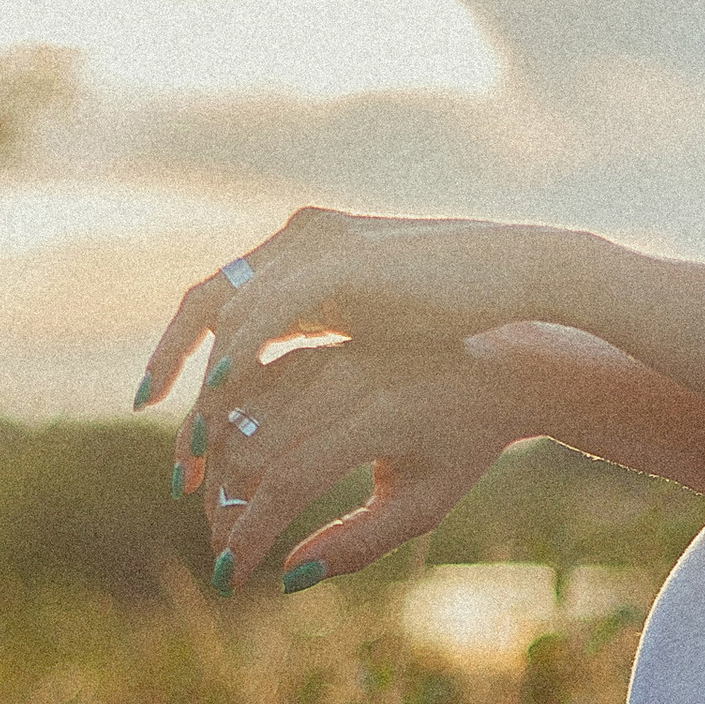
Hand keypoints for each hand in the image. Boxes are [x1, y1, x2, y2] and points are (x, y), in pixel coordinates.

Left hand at [137, 209, 567, 421]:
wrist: (527, 293)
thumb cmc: (465, 333)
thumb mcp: (378, 352)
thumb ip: (329, 363)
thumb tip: (288, 421)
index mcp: (307, 262)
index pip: (223, 306)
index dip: (186, 363)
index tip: (181, 438)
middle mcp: (300, 243)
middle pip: (206, 304)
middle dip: (177, 377)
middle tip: (177, 461)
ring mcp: (317, 244)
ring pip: (228, 313)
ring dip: (207, 387)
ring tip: (195, 451)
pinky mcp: (341, 259)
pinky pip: (267, 310)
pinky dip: (239, 353)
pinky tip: (225, 397)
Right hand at [176, 332, 545, 593]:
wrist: (496, 367)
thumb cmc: (463, 445)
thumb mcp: (424, 505)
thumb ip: (359, 543)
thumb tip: (289, 576)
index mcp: (381, 416)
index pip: (291, 480)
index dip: (253, 530)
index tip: (232, 574)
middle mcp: (346, 376)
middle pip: (254, 446)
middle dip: (227, 508)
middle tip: (224, 553)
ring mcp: (326, 353)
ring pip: (240, 412)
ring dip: (216, 470)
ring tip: (219, 517)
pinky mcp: (313, 345)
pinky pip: (248, 386)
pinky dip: (224, 428)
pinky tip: (220, 469)